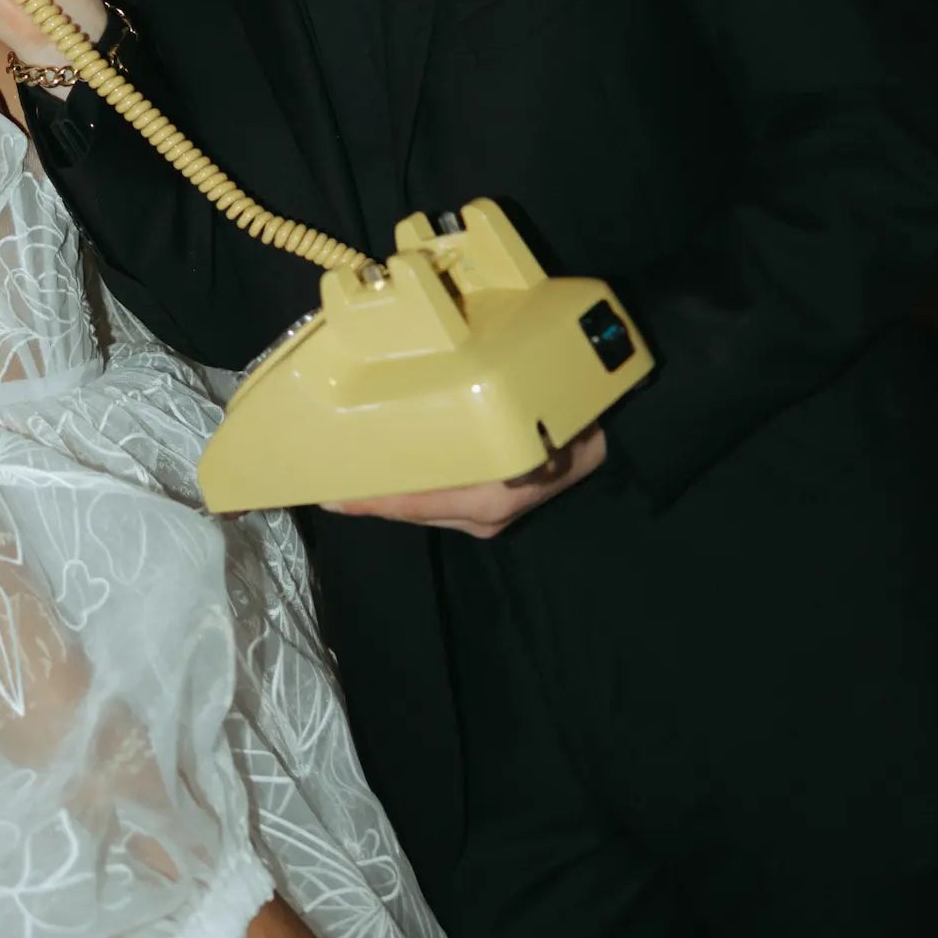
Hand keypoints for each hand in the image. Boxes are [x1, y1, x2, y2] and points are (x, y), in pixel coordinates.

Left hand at [322, 426, 606, 537]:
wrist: (611, 437)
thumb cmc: (567, 424)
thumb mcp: (535, 432)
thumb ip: (497, 436)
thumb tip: (462, 421)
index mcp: (488, 499)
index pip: (415, 503)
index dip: (372, 502)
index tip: (333, 497)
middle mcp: (482, 515)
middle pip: (411, 510)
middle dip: (370, 498)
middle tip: (326, 483)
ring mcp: (485, 516)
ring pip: (421, 507)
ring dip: (387, 495)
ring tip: (346, 479)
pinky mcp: (487, 510)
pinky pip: (436, 501)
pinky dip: (410, 490)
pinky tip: (388, 473)